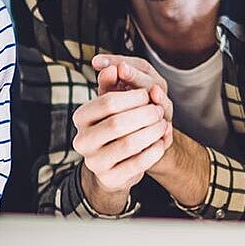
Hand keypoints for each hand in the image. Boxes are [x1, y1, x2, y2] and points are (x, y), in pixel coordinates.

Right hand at [73, 54, 173, 208]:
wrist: (115, 165)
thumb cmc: (115, 128)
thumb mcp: (113, 105)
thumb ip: (112, 84)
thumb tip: (113, 67)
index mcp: (81, 118)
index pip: (107, 103)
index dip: (132, 97)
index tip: (148, 94)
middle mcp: (82, 141)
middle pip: (117, 124)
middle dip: (144, 115)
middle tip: (160, 111)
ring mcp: (95, 162)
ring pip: (128, 144)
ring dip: (151, 132)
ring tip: (164, 124)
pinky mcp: (110, 178)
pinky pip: (137, 164)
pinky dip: (153, 150)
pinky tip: (161, 142)